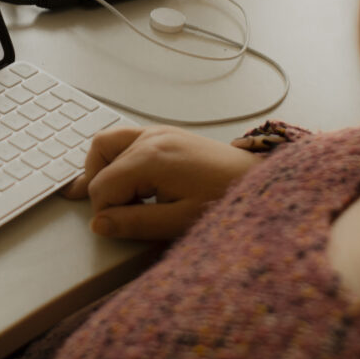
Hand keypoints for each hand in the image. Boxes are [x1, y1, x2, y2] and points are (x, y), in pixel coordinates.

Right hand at [63, 126, 261, 239]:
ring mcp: (157, 132)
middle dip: (104, 193)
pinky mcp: (165, 134)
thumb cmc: (227, 200)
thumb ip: (135, 223)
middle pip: (99, 164)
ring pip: (105, 144)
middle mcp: (150, 138)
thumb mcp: (179, 222)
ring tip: (114, 196)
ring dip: (103, 170)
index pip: (101, 186)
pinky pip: (124, 140)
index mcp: (150, 157)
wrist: (260, 182)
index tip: (123, 227)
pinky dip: (117, 159)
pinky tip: (129, 181)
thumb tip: (99, 224)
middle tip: (119, 216)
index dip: (105, 213)